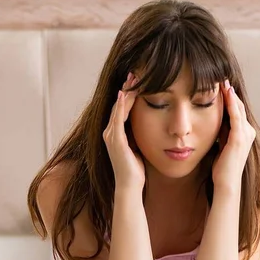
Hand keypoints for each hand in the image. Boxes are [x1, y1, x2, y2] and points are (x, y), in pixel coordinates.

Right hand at [103, 72, 144, 189]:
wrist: (130, 186)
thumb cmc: (136, 171)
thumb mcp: (138, 148)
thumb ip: (139, 136)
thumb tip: (150, 126)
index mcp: (116, 134)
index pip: (122, 109)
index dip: (130, 94)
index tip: (138, 81)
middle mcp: (110, 132)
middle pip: (118, 104)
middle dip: (127, 88)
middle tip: (134, 73)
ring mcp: (110, 136)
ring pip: (118, 108)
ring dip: (126, 92)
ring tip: (133, 78)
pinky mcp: (115, 140)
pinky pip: (118, 118)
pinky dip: (122, 105)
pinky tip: (127, 93)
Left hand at [212, 80, 255, 191]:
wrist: (226, 184)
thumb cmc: (221, 168)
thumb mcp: (221, 145)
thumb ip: (221, 132)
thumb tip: (215, 120)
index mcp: (244, 134)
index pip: (237, 110)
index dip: (229, 97)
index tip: (219, 84)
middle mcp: (248, 132)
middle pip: (239, 106)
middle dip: (230, 91)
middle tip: (221, 76)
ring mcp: (245, 134)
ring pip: (238, 107)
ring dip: (230, 93)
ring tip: (222, 79)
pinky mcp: (239, 137)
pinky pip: (235, 115)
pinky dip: (231, 102)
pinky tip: (225, 91)